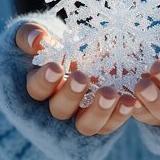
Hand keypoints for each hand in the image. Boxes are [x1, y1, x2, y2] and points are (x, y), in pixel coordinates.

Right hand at [16, 23, 135, 135]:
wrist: (80, 50)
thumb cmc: (53, 42)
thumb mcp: (38, 33)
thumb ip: (30, 34)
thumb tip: (37, 39)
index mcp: (39, 86)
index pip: (36, 90)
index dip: (44, 80)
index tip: (55, 67)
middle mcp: (58, 106)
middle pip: (60, 110)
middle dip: (71, 95)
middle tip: (82, 78)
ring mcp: (81, 115)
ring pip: (86, 125)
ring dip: (99, 111)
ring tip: (111, 94)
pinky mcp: (102, 119)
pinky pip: (109, 124)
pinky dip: (120, 115)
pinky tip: (130, 101)